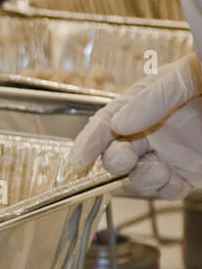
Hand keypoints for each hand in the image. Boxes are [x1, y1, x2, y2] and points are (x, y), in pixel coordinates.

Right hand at [68, 53, 201, 198]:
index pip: (107, 120)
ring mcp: (171, 154)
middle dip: (114, 160)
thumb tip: (119, 121)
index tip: (79, 158)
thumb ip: (154, 97)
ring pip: (137, 175)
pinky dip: (163, 190)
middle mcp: (154, 130)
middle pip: (116, 151)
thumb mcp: (186, 78)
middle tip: (125, 159)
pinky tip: (174, 180)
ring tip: (160, 171)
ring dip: (140, 179)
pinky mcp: (188, 174)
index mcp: (147, 103)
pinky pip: (165, 191)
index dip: (90, 139)